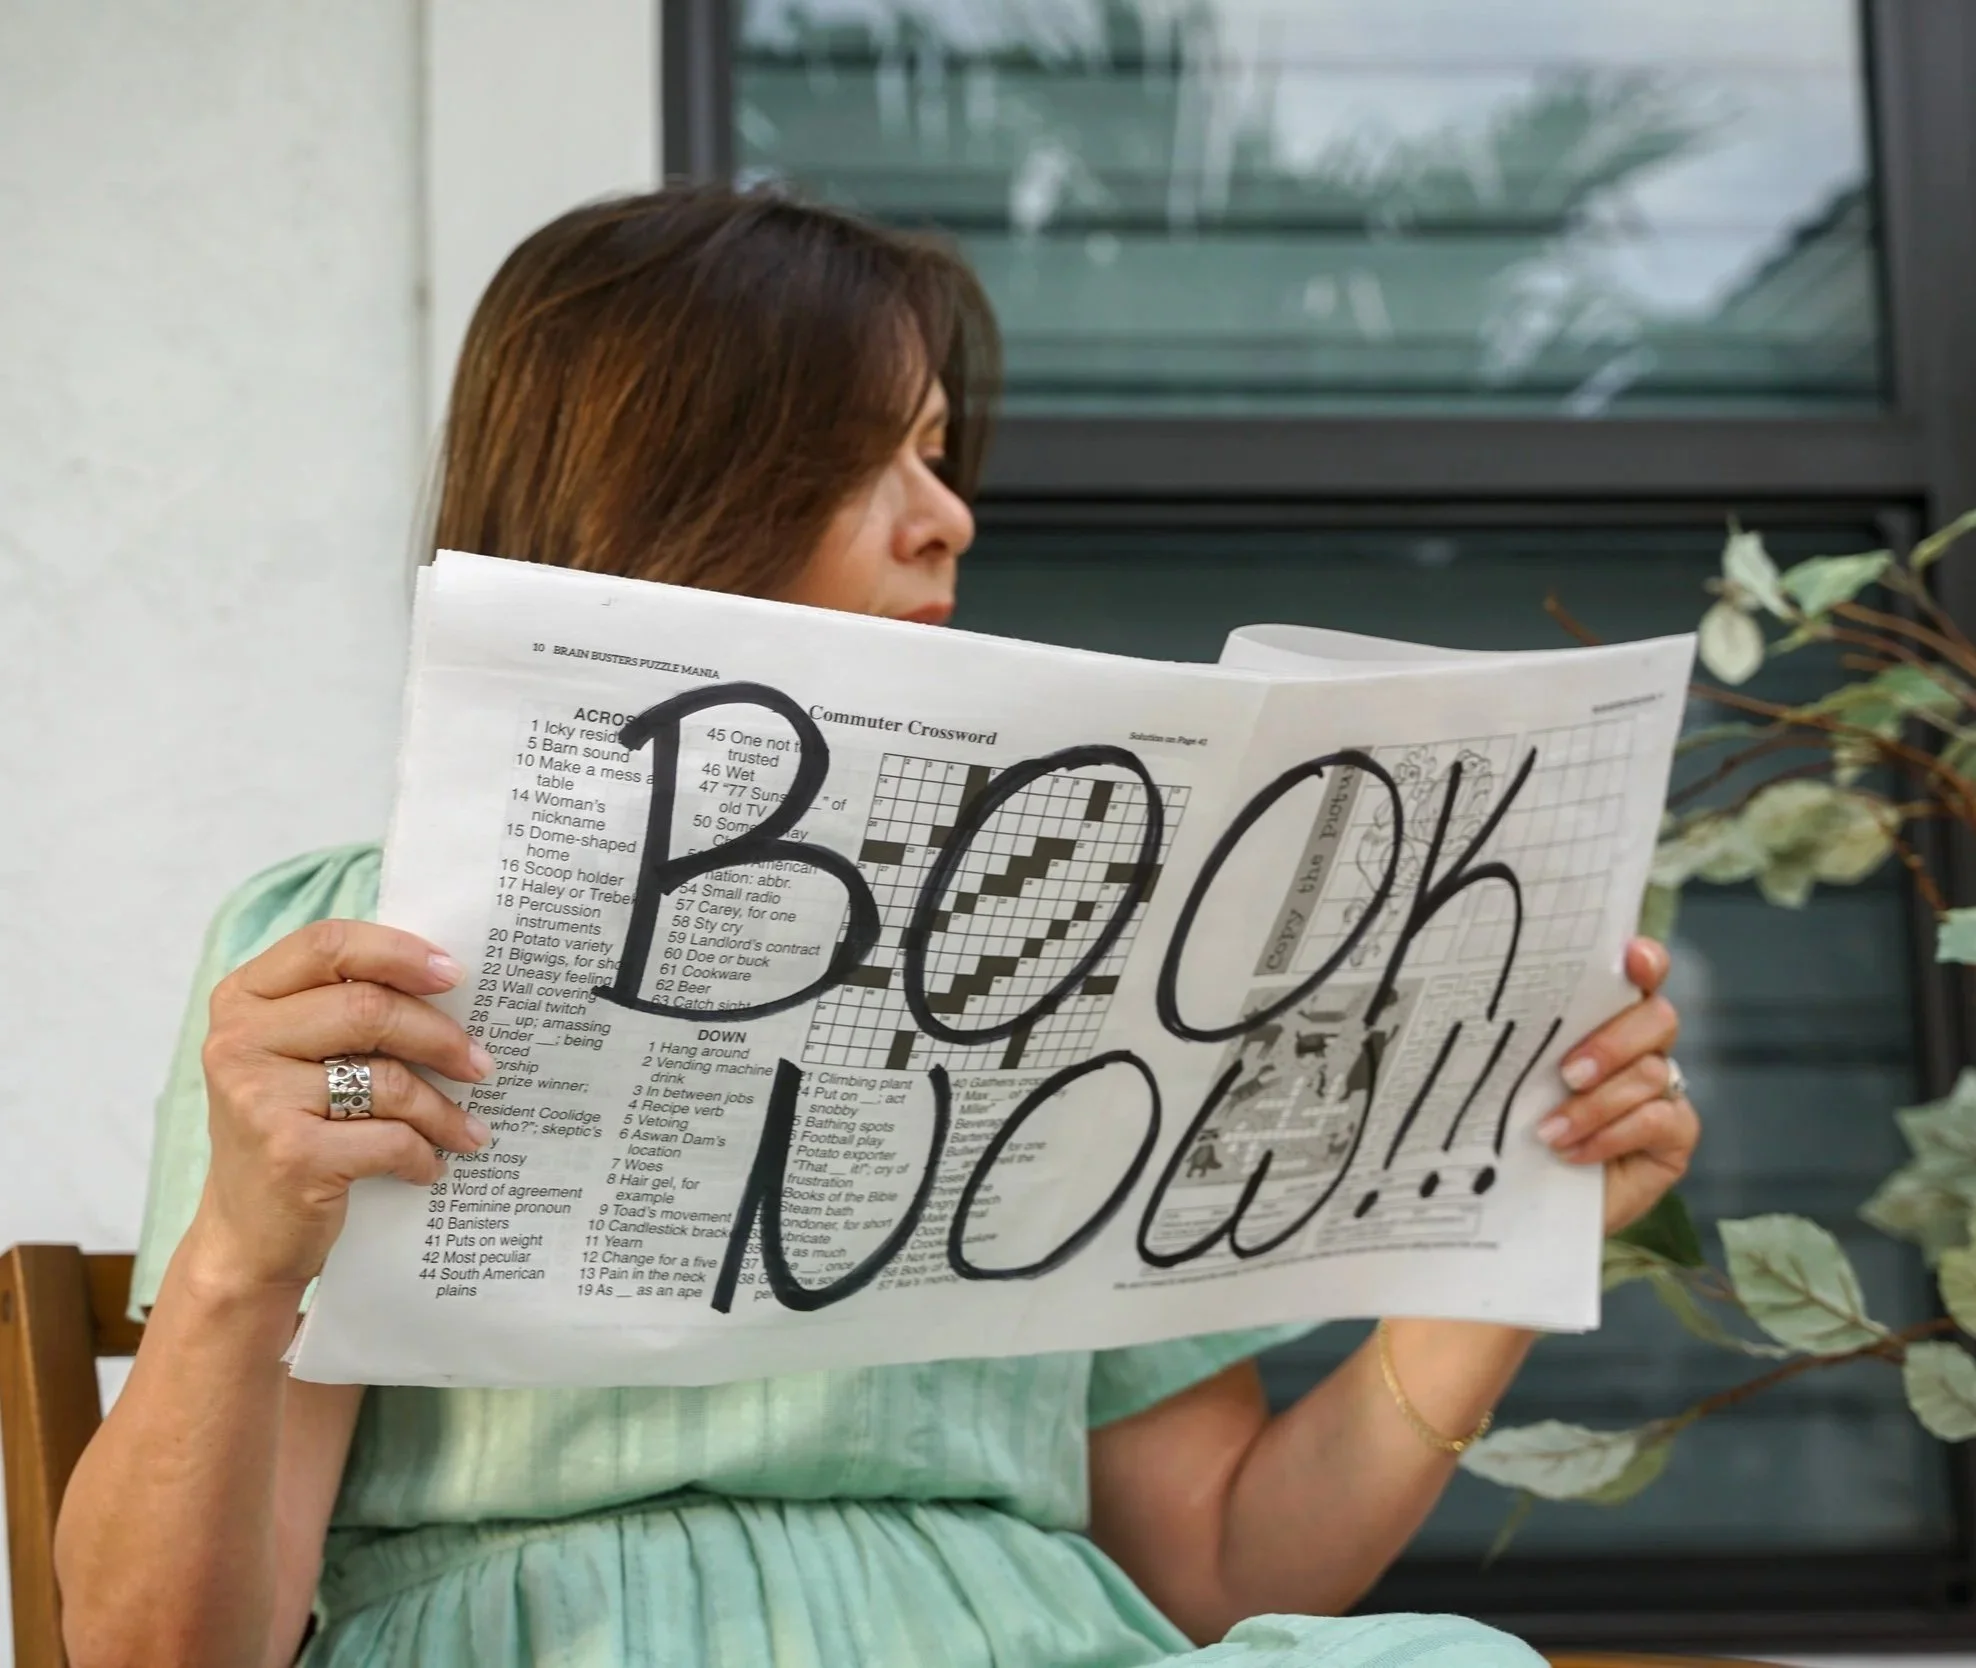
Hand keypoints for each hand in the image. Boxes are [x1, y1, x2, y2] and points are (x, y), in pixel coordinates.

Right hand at [192, 919, 492, 1293]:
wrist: (246, 1234)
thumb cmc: (291, 1130)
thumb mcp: (298, 1057)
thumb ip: (343, 1010)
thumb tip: (448, 980)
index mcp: (244, 998)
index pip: (328, 943)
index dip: (398, 951)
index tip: (454, 974)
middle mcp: (239, 1041)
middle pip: (368, 1008)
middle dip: (440, 1036)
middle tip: (481, 1064)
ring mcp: (258, 1098)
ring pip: (387, 1079)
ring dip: (443, 1109)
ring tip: (468, 1128)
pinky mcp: (289, 1155)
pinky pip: (389, 1138)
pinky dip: (422, 1154)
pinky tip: (430, 1165)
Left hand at [1537, 936, 1698, 1235]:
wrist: (1529, 1197)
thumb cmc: (1518, 1126)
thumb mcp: (1514, 1078)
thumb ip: (1527, 1042)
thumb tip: (1493, 1011)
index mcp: (1604, 1018)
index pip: (1641, 974)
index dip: (1646, 961)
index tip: (1632, 957)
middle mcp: (1643, 1046)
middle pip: (1657, 1019)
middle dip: (1612, 1043)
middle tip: (1567, 1073)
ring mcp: (1665, 1090)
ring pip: (1649, 1073)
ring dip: (1596, 1104)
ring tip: (1550, 1130)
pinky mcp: (1676, 1135)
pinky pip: (1659, 1119)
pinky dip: (1611, 1135)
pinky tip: (1574, 1152)